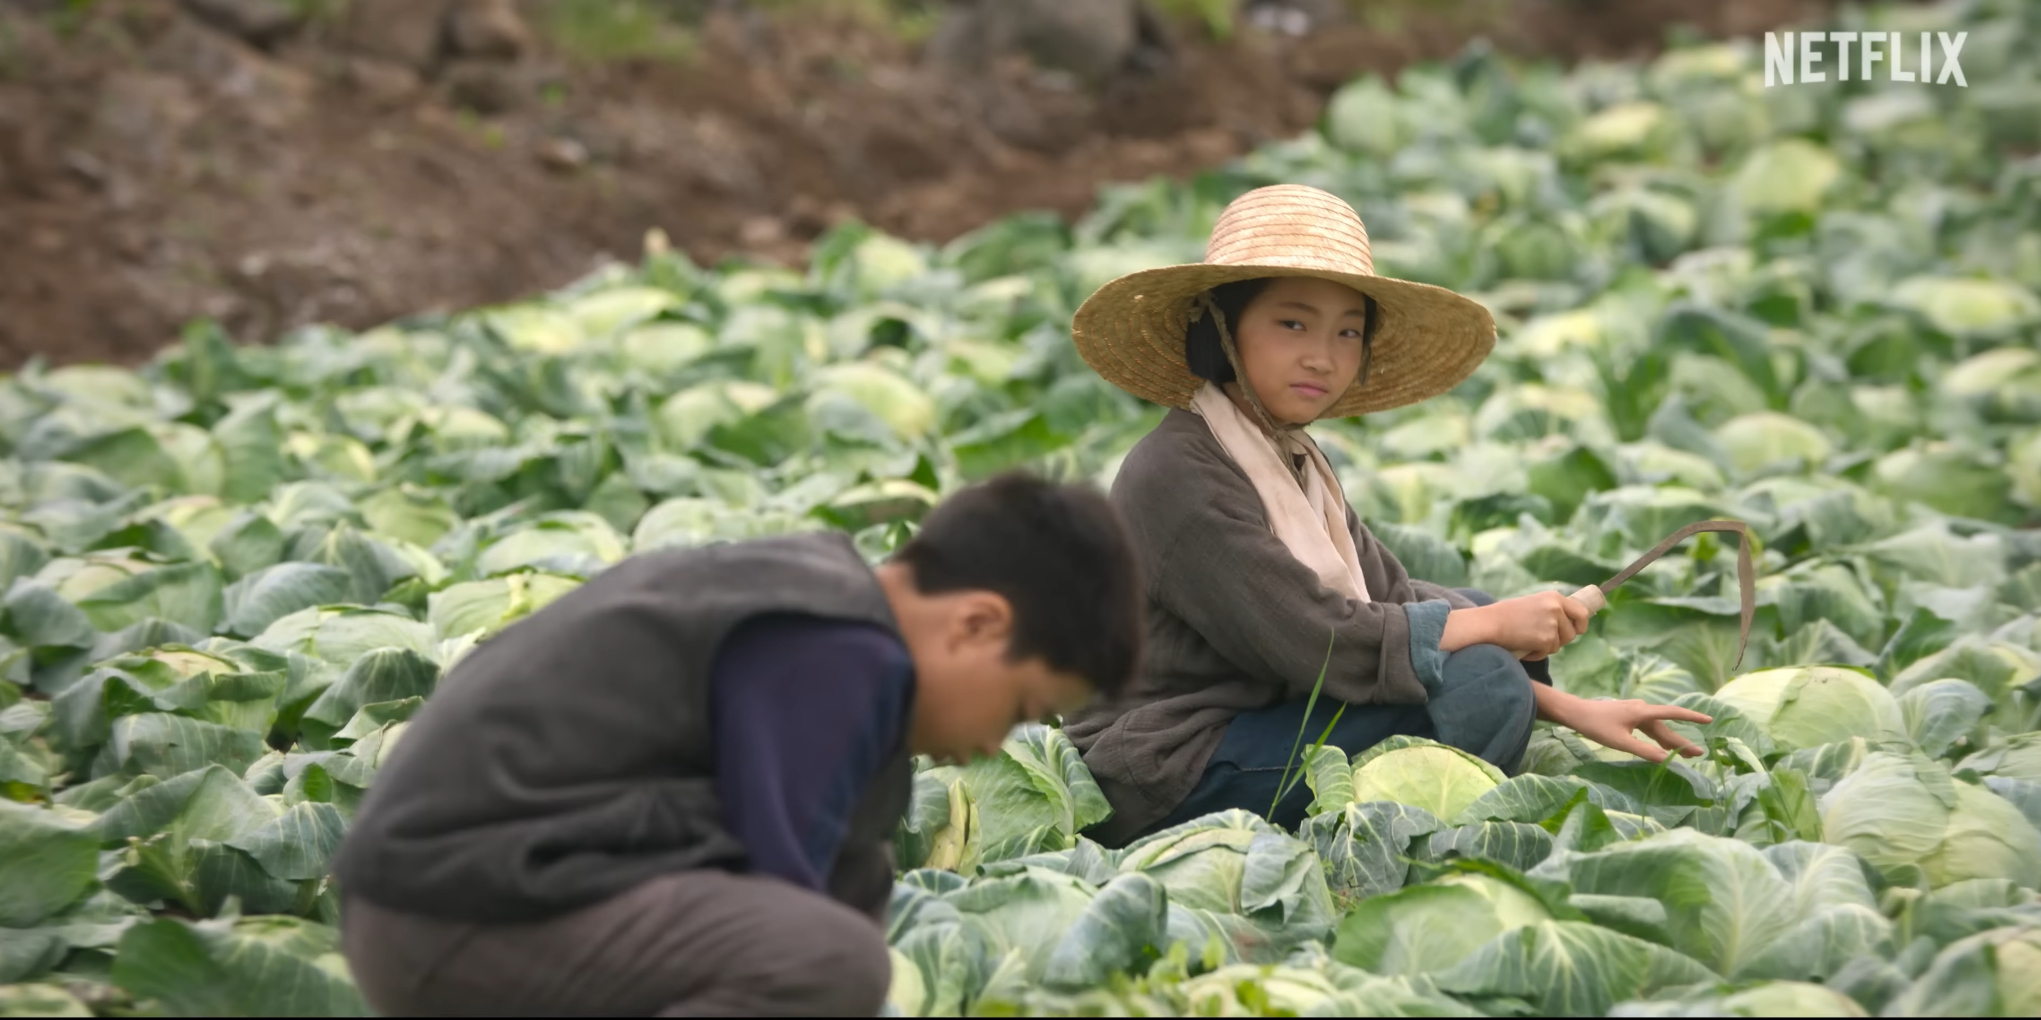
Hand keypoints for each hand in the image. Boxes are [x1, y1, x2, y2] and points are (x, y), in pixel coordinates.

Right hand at [1445, 591, 1591, 658]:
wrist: (1490, 623)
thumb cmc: (1506, 615)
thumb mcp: (1534, 604)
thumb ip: (1551, 610)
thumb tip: (1569, 624)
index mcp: (1554, 597)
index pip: (1581, 612)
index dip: (1581, 624)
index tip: (1577, 630)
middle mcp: (1556, 608)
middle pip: (1572, 633)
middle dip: (1561, 640)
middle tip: (1544, 640)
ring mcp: (1552, 623)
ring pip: (1559, 644)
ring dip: (1546, 647)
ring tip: (1529, 641)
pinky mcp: (1545, 639)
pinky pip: (1547, 652)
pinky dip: (1536, 654)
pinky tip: (1524, 647)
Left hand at [1557, 696, 1713, 762]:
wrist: (1575, 712)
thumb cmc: (1596, 726)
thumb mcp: (1620, 742)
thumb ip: (1644, 751)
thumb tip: (1665, 760)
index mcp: (1642, 712)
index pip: (1673, 713)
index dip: (1692, 717)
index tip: (1709, 720)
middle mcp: (1642, 710)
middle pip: (1666, 727)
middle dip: (1681, 742)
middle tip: (1697, 755)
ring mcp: (1635, 712)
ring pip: (1657, 729)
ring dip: (1670, 741)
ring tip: (1685, 755)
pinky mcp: (1628, 716)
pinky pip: (1648, 728)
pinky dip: (1657, 738)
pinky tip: (1662, 747)